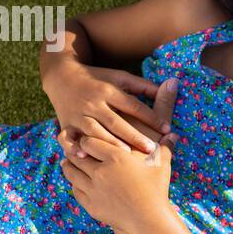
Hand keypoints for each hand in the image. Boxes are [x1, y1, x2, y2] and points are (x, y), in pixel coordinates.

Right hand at [43, 56, 169, 154]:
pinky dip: (74, 147)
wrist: (61, 76)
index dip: (150, 117)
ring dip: (110, 144)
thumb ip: (143, 86)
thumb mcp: (120, 78)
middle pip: (116, 121)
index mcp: (108, 90)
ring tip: (126, 156)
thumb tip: (171, 86)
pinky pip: (69, 138)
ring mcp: (79, 114)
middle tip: (151, 149)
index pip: (133, 105)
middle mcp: (93, 103)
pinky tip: (84, 157)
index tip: (166, 129)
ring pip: (95, 131)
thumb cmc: (98, 79)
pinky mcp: (66, 124)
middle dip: (133, 136)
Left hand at [60, 78, 179, 233]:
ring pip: (71, 169)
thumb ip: (162, 120)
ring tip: (77, 159)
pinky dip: (74, 181)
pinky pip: (73, 187)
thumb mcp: (161, 155)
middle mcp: (100, 170)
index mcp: (116, 156)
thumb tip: (173, 84)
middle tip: (77, 144)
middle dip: (76, 148)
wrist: (149, 222)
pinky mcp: (88, 204)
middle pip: (77, 152)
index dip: (88, 137)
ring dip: (72, 163)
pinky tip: (81, 178)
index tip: (89, 135)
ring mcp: (92, 188)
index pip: (90, 139)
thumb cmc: (157, 186)